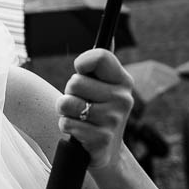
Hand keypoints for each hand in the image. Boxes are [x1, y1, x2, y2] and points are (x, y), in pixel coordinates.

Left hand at [57, 49, 134, 168]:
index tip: (81, 71)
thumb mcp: (106, 87)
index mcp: (123, 81)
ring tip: (77, 116)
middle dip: (70, 92)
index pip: (100, 56)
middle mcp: (122, 98)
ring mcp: (112, 119)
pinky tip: (79, 131)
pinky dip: (66, 127)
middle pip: (75, 81)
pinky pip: (67, 123)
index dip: (82, 63)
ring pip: (68, 103)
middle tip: (81, 102)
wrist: (107, 153)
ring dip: (65, 111)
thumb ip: (103, 64)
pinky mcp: (100, 139)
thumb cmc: (99, 112)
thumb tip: (108, 36)